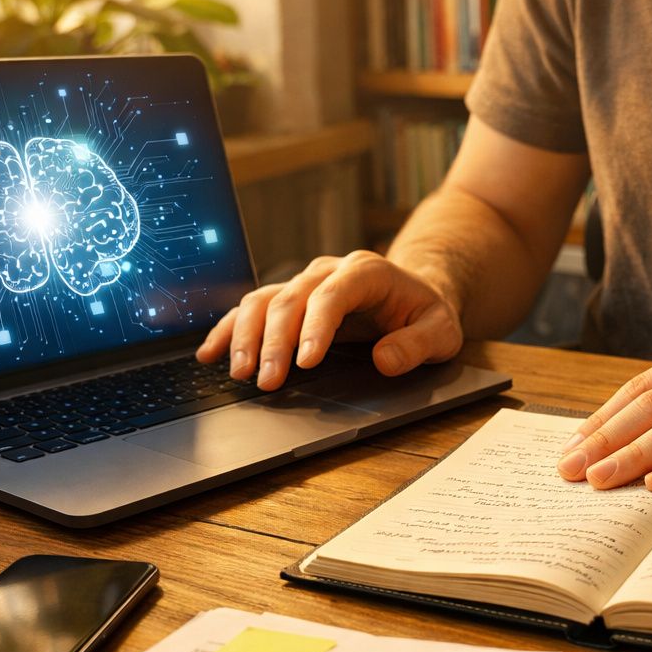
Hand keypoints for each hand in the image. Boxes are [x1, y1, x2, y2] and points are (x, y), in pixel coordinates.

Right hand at [195, 251, 463, 389]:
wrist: (416, 293)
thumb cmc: (427, 314)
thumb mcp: (442, 331)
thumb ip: (418, 344)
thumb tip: (385, 361)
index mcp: (367, 271)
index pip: (333, 295)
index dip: (315, 327)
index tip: (305, 362)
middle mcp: (329, 270)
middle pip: (291, 298)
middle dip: (274, 341)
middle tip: (266, 381)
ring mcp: (306, 282)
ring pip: (264, 300)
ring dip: (246, 336)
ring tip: (239, 373)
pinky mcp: (290, 299)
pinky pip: (252, 308)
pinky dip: (230, 329)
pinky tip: (210, 353)